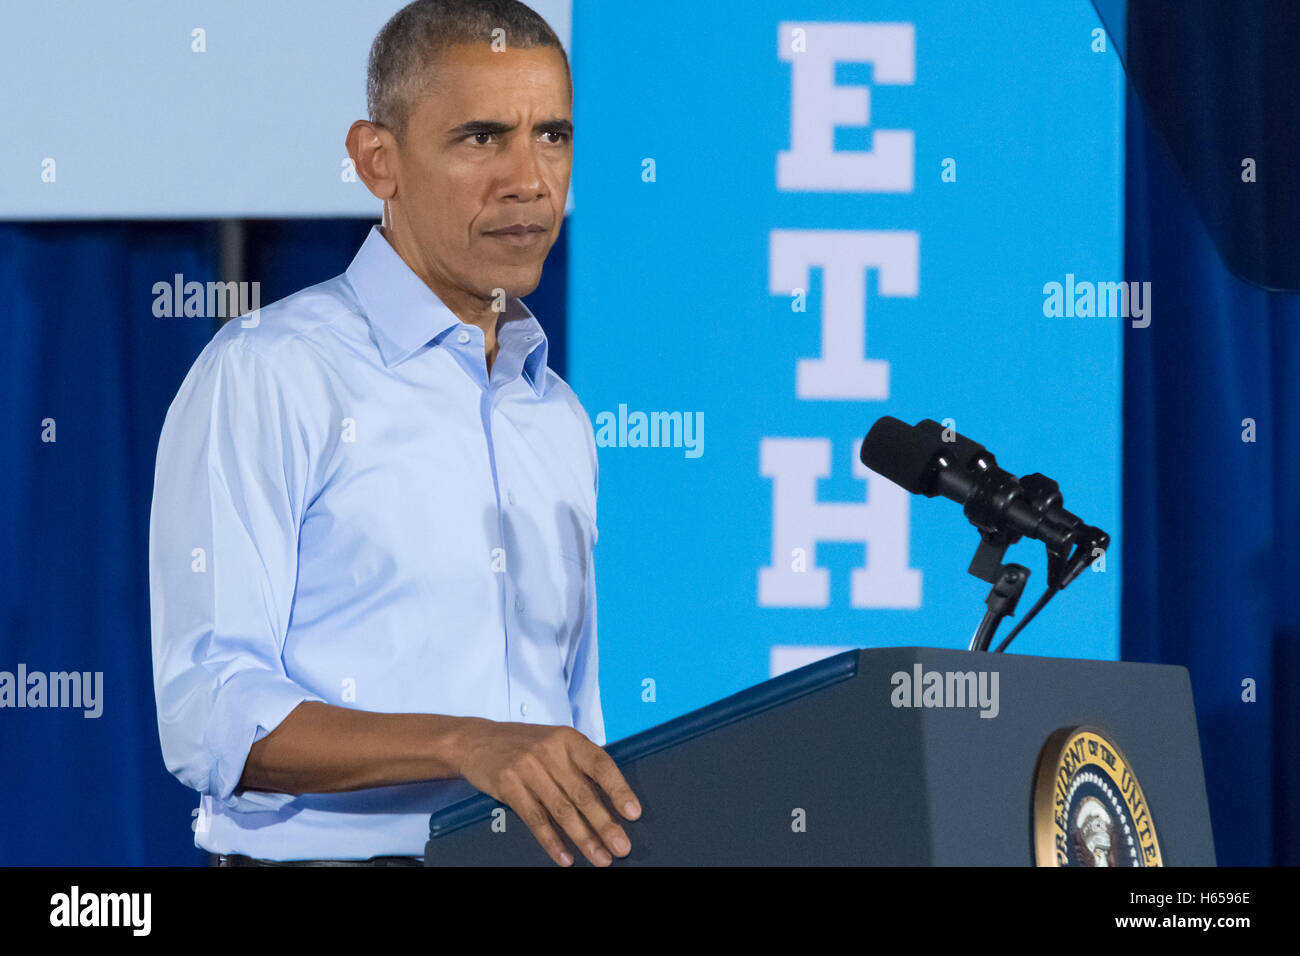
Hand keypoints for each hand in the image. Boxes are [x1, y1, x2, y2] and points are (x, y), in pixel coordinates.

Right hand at [458, 720, 640, 865]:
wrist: (476, 741)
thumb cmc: (524, 745)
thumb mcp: (554, 742)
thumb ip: (579, 764)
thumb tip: (611, 800)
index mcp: (568, 739)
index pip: (600, 764)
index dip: (618, 789)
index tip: (632, 813)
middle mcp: (550, 751)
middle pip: (583, 793)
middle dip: (605, 824)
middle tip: (621, 847)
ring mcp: (528, 768)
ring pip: (561, 810)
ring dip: (583, 838)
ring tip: (600, 858)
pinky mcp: (508, 786)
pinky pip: (535, 819)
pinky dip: (552, 841)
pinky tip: (565, 857)